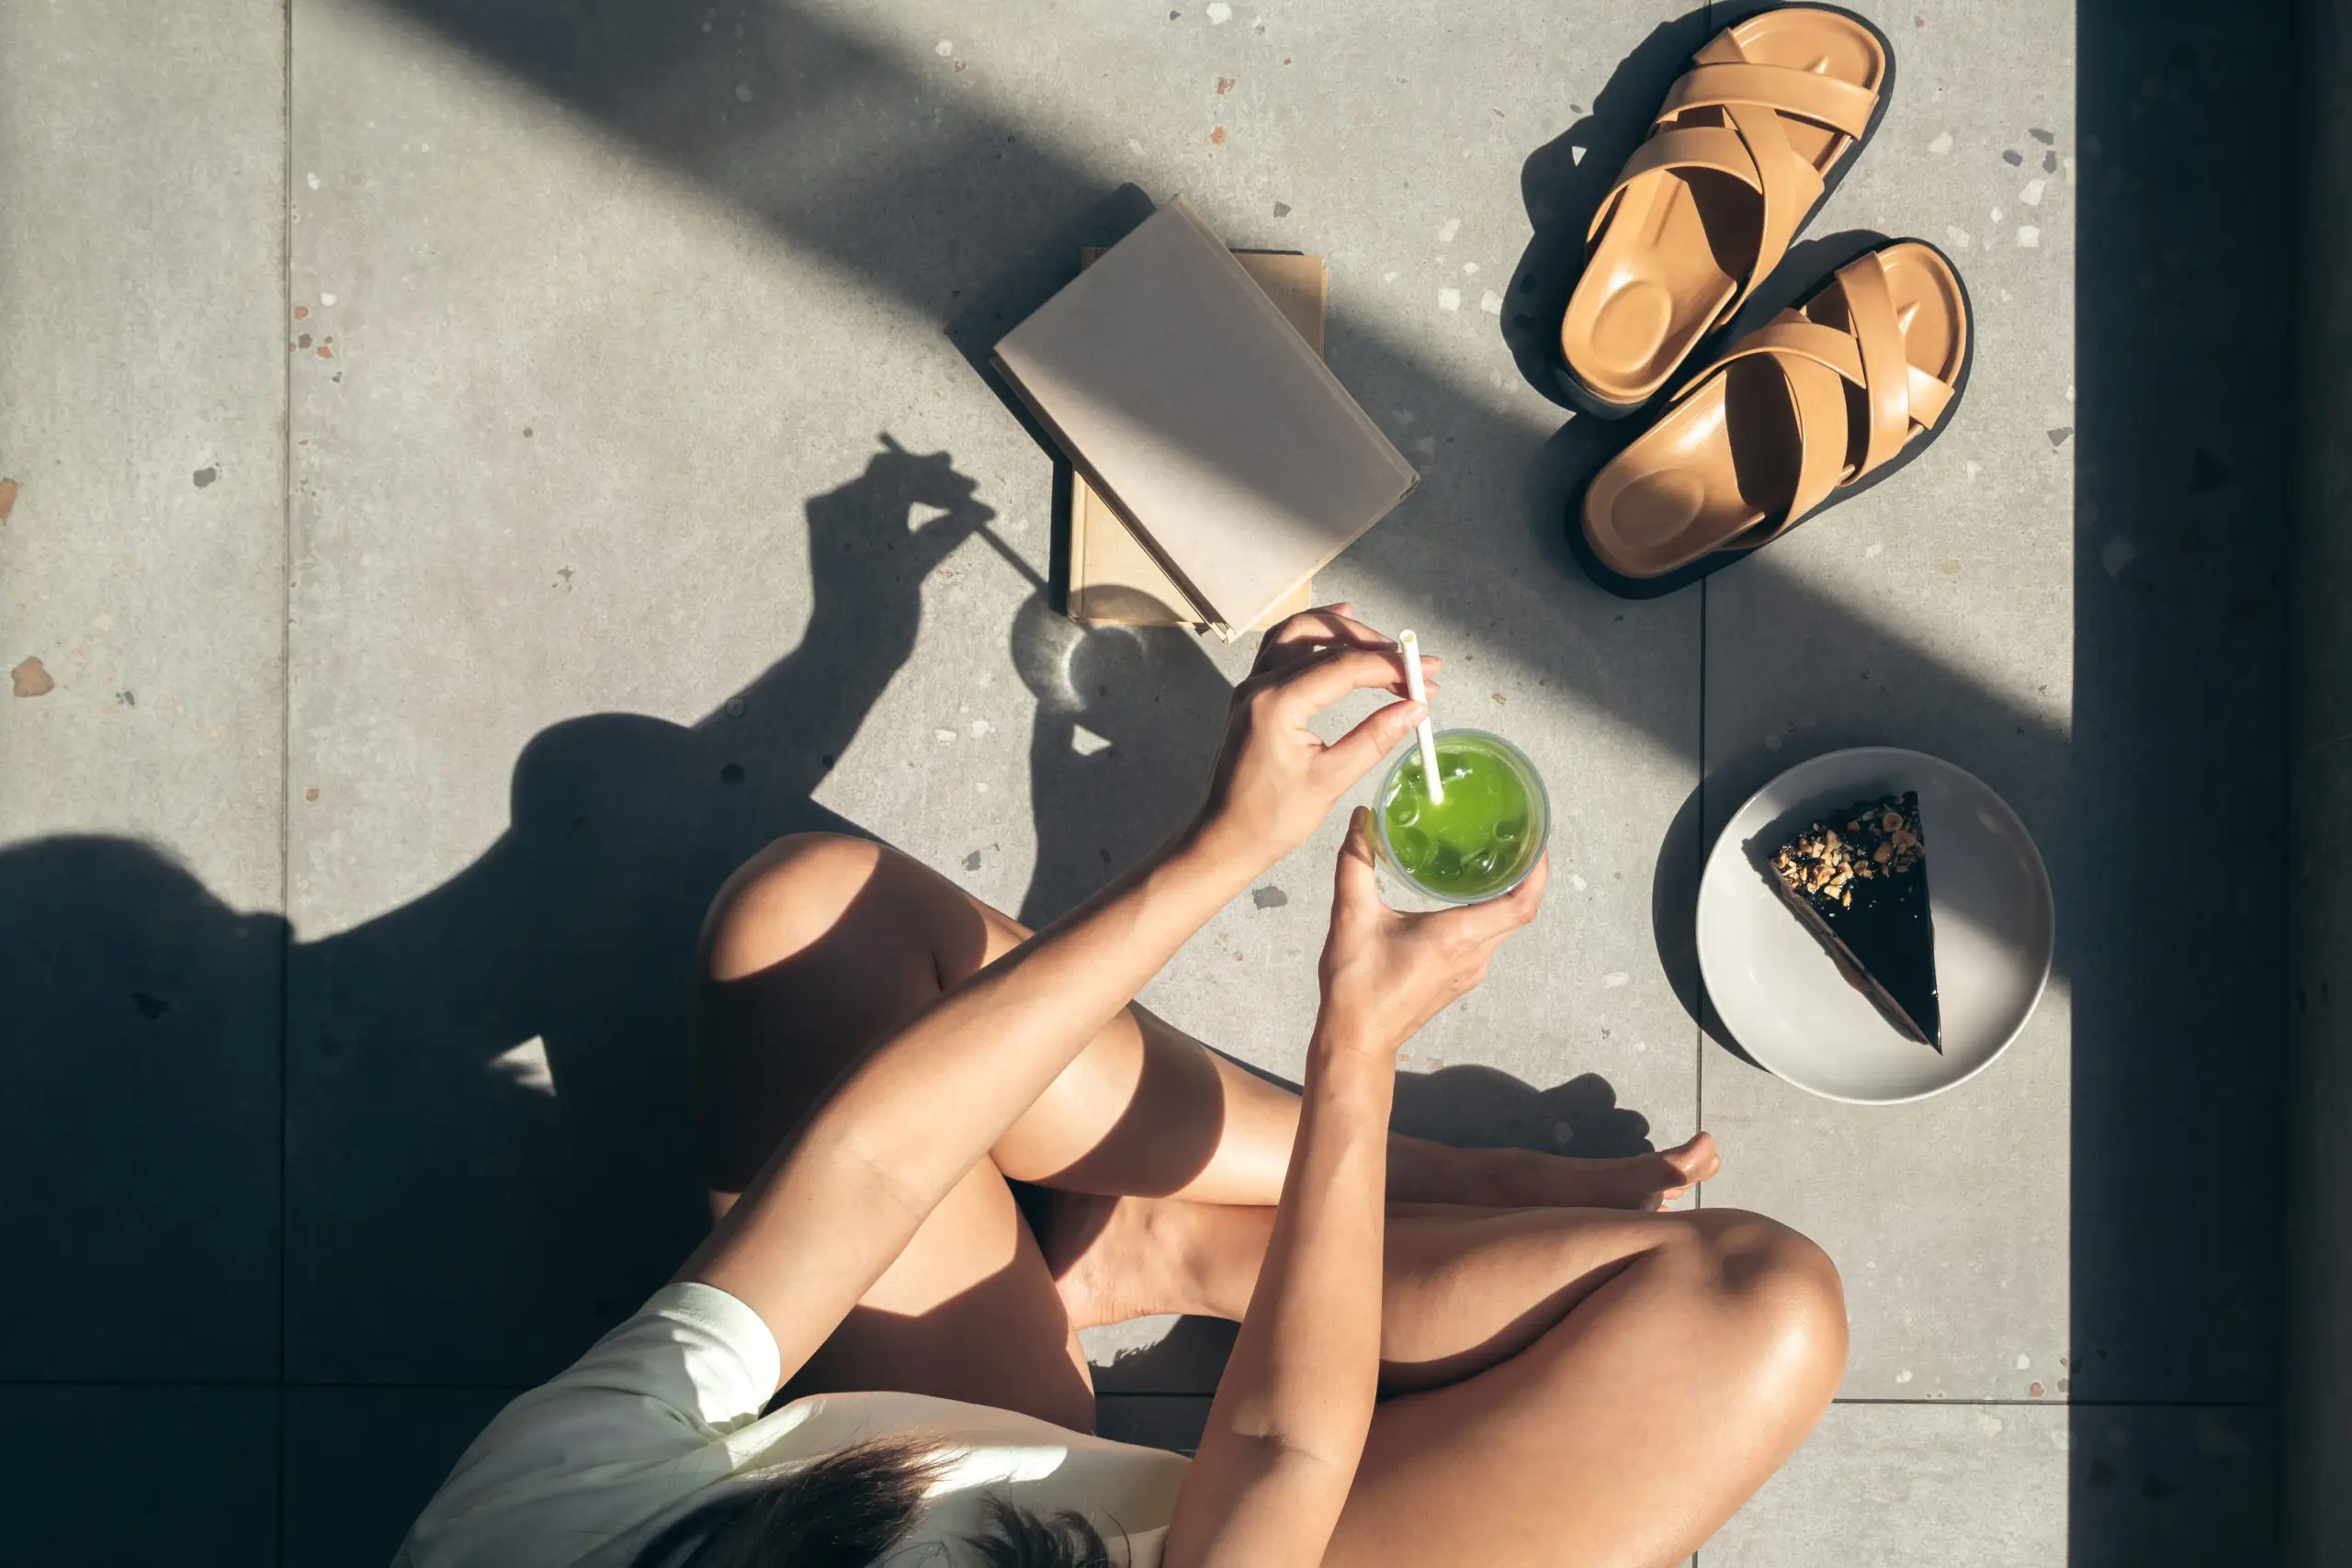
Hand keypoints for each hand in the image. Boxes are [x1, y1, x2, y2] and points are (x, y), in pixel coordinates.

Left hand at [1192, 605, 1436, 869]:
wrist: (1225, 837)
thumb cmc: (1274, 818)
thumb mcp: (1331, 780)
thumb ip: (1374, 737)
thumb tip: (1416, 707)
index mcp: (1277, 704)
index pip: (1344, 667)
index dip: (1391, 666)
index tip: (1429, 673)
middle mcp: (1260, 684)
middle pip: (1323, 641)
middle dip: (1373, 647)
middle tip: (1412, 664)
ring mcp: (1251, 686)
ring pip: (1298, 633)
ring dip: (1341, 631)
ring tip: (1380, 639)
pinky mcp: (1252, 695)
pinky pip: (1281, 648)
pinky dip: (1312, 636)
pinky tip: (1335, 633)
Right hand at [1315, 806, 1547, 1057]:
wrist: (1357, 1039)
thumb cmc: (1357, 985)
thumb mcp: (1352, 917)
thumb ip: (1356, 864)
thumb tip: (1362, 818)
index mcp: (1457, 937)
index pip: (1521, 904)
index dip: (1537, 872)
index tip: (1536, 840)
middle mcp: (1474, 955)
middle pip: (1519, 911)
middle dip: (1524, 873)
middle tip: (1513, 836)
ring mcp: (1471, 970)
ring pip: (1504, 926)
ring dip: (1507, 893)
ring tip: (1492, 856)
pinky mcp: (1461, 978)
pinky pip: (1488, 938)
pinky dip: (1488, 912)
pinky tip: (1466, 892)